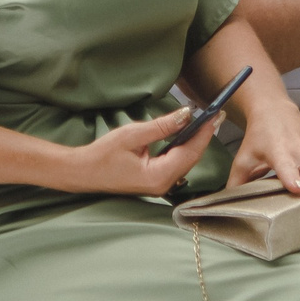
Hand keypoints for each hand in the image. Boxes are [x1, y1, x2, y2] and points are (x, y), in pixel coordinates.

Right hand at [69, 107, 214, 198]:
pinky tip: (188, 135)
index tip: (216, 114)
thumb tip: (186, 114)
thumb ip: (162, 126)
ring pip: (185, 161)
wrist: (82, 173)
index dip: (204, 132)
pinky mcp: (155, 181)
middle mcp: (164, 184)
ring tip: (206, 122)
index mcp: (159, 176)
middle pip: (192, 158)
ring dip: (195, 141)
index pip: (190, 151)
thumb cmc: (102, 155)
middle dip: (204, 136)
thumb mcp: (133, 135)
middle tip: (217, 115)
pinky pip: (176, 163)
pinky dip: (184, 148)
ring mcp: (160, 185)